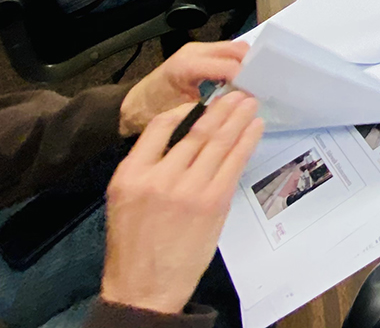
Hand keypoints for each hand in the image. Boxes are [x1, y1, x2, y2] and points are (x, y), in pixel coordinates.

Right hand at [102, 93, 262, 315]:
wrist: (144, 287)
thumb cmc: (135, 245)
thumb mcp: (124, 199)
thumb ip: (147, 167)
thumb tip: (183, 136)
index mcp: (131, 174)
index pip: (159, 126)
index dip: (185, 109)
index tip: (202, 102)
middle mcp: (159, 177)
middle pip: (197, 131)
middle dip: (221, 108)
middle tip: (238, 92)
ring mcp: (189, 189)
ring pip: (219, 142)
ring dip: (238, 119)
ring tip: (249, 103)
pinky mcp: (213, 202)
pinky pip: (234, 162)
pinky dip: (247, 141)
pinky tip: (254, 128)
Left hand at [119, 41, 249, 136]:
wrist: (133, 106)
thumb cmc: (152, 112)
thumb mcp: (182, 113)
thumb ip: (211, 105)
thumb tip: (239, 104)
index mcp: (187, 65)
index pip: (229, 66)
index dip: (246, 80)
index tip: (257, 95)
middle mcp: (194, 51)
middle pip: (236, 49)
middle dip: (252, 66)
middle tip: (259, 87)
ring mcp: (197, 50)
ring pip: (234, 48)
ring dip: (246, 64)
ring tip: (252, 84)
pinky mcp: (200, 53)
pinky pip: (226, 53)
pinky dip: (238, 64)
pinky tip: (241, 81)